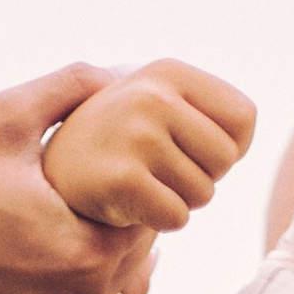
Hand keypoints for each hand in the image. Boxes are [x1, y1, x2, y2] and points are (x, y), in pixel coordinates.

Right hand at [0, 65, 158, 293]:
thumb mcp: (7, 117)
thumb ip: (70, 87)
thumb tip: (116, 70)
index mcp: (88, 258)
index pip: (148, 225)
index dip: (139, 196)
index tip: (123, 177)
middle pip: (133, 270)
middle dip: (124, 236)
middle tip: (112, 207)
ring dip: (108, 278)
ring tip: (94, 241)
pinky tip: (66, 280)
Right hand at [43, 59, 256, 234]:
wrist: (49, 173)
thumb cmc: (118, 144)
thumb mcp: (157, 103)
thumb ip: (206, 109)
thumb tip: (244, 134)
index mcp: (168, 71)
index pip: (243, 118)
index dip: (227, 146)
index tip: (190, 148)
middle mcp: (152, 95)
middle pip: (226, 159)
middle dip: (202, 177)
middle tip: (159, 171)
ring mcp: (135, 136)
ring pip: (203, 194)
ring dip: (179, 201)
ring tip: (140, 184)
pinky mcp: (121, 181)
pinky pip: (177, 217)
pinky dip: (161, 221)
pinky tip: (129, 204)